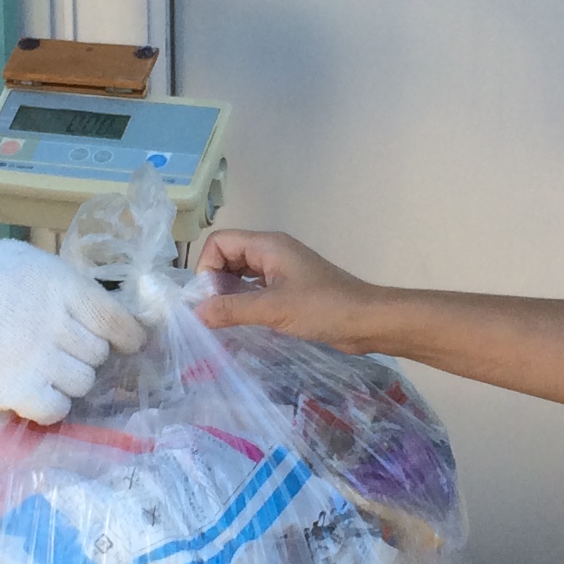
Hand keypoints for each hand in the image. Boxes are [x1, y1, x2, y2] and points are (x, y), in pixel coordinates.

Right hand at [0, 238, 145, 423]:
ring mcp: (39, 360)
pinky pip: (56, 410)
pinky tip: (37, 393)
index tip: (127, 342)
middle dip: (85, 352)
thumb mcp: (32, 263)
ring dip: (69, 379)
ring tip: (46, 370)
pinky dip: (51, 405)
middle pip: (98, 354)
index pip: (117, 321)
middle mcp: (58, 325)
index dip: (128, 335)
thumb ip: (66, 287)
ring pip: (82, 383)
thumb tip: (97, 312)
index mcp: (64, 288)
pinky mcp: (17, 391)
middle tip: (62, 348)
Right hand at [194, 229, 384, 346]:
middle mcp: (273, 251)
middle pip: (228, 255)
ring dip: (229, 292)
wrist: (366, 320)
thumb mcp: (273, 309)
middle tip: (215, 313)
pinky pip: (256, 287)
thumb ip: (232, 308)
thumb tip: (196, 312)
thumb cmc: (322, 308)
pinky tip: (243, 321)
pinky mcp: (290, 288)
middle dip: (215, 281)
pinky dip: (245, 300)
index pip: (220, 242)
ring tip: (225, 320)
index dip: (207, 267)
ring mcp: (282, 269)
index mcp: (268, 245)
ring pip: (241, 273)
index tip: (210, 299)